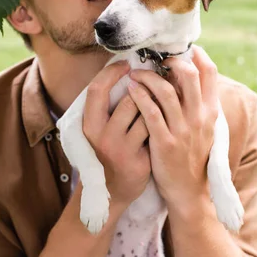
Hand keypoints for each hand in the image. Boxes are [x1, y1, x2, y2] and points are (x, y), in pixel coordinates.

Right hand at [82, 61, 150, 210]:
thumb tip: (127, 72)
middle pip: (127, 99)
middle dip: (145, 89)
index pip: (97, 90)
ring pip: (146, 114)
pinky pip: (157, 132)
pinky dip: (163, 123)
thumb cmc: (110, 151)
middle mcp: (102, 137)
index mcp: (89, 125)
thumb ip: (108, 105)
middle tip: (155, 82)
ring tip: (163, 101)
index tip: (126, 65)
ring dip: (157, 105)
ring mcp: (121, 150)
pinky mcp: (139, 162)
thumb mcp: (100, 128)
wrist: (113, 192)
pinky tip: (167, 122)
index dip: (111, 73)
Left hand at [127, 45, 218, 209]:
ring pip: (166, 91)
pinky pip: (151, 112)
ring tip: (135, 74)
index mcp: (211, 111)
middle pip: (189, 75)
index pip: (210, 73)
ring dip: (148, 77)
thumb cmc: (193, 155)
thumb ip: (199, 104)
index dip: (197, 55)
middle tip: (156, 60)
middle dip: (170, 61)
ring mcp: (183, 130)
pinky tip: (131, 89)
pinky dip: (140, 96)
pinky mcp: (165, 142)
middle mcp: (200, 117)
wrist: (188, 191)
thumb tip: (188, 76)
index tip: (182, 50)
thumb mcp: (205, 128)